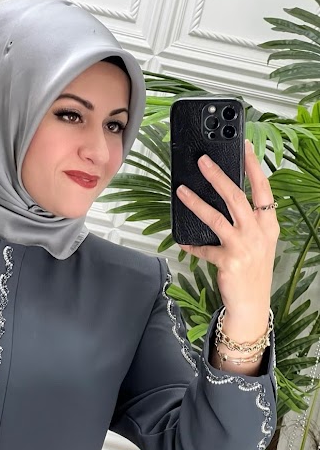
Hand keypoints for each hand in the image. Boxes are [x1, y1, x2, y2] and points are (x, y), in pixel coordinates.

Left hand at [175, 139, 277, 331]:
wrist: (252, 302)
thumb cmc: (253, 270)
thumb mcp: (260, 242)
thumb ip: (250, 221)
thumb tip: (227, 197)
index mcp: (268, 224)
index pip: (262, 188)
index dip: (253, 166)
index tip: (243, 147)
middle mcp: (258, 233)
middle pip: (236, 197)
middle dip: (217, 176)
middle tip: (203, 162)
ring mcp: (243, 247)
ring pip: (216, 218)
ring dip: (195, 203)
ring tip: (181, 191)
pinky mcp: (228, 261)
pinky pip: (204, 249)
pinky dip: (192, 245)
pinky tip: (183, 242)